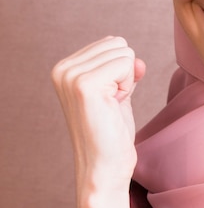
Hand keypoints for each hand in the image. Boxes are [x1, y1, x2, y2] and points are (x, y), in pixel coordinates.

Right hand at [51, 36, 145, 207]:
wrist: (105, 165)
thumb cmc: (112, 132)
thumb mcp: (118, 92)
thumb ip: (125, 70)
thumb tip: (136, 58)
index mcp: (65, 68)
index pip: (112, 42)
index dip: (121, 71)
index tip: (108, 98)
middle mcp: (62, 69)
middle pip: (119, 44)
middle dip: (125, 74)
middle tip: (110, 104)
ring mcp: (71, 76)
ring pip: (124, 53)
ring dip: (126, 81)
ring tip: (110, 106)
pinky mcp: (84, 85)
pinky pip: (126, 63)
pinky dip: (127, 85)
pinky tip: (112, 106)